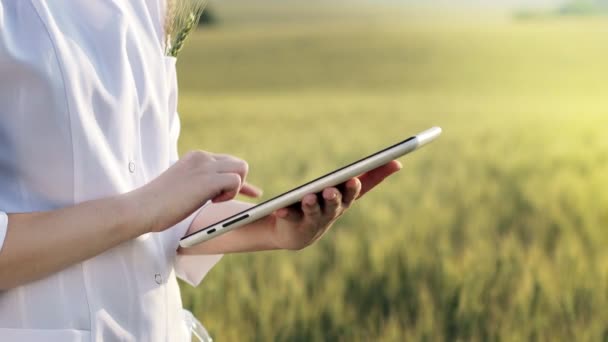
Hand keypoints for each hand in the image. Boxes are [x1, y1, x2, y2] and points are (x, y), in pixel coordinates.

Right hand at [130, 151, 259, 232]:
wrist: (142, 208)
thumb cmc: (159, 204)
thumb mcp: (184, 186)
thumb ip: (201, 183)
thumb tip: (218, 191)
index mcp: (195, 158)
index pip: (227, 162)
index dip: (239, 178)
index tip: (252, 192)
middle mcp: (202, 157)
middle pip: (238, 163)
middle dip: (239, 183)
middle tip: (225, 199)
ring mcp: (205, 167)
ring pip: (242, 168)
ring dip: (236, 187)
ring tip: (215, 200)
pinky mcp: (207, 180)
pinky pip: (236, 180)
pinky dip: (231, 193)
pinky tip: (213, 201)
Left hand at [270, 160, 401, 249]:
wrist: (296, 233)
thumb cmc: (325, 204)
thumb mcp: (345, 190)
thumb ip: (370, 177)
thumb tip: (399, 163)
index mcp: (344, 200)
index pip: (356, 190)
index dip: (359, 185)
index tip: (357, 177)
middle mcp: (331, 211)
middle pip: (335, 203)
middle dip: (334, 197)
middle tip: (331, 190)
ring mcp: (312, 219)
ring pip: (313, 211)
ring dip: (312, 205)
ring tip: (309, 198)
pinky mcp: (293, 223)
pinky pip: (288, 217)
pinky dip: (285, 213)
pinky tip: (279, 209)